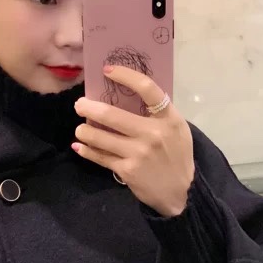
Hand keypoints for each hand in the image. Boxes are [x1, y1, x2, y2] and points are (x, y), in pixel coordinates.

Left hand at [73, 66, 194, 216]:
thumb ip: (159, 113)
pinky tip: (80, 146)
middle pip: (112, 115)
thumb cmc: (177, 155)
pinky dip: (86, 150)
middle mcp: (153, 134)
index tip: (107, 70)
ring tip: (81, 129)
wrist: (182, 192)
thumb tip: (128, 93)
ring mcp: (138, 153)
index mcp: (169, 118)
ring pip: (100, 136)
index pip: (147, 89)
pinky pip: (100, 156)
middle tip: (80, 105)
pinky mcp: (127, 170)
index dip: (125, 75)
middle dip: (88, 108)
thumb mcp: (176, 129)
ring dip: (84, 131)